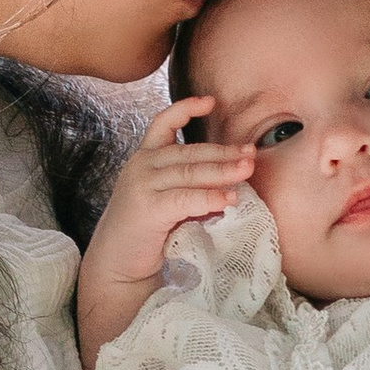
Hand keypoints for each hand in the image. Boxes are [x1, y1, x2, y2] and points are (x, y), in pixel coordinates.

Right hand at [77, 99, 256, 367]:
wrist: (118, 268)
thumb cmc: (147, 238)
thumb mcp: (170, 205)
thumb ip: (192, 190)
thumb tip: (231, 187)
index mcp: (144, 160)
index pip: (163, 123)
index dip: (186, 108)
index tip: (211, 101)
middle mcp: (141, 166)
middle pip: (190, 152)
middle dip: (223, 152)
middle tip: (251, 154)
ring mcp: (142, 184)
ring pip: (191, 171)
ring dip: (223, 170)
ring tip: (247, 170)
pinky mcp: (147, 207)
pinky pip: (186, 197)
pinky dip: (210, 197)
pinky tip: (229, 200)